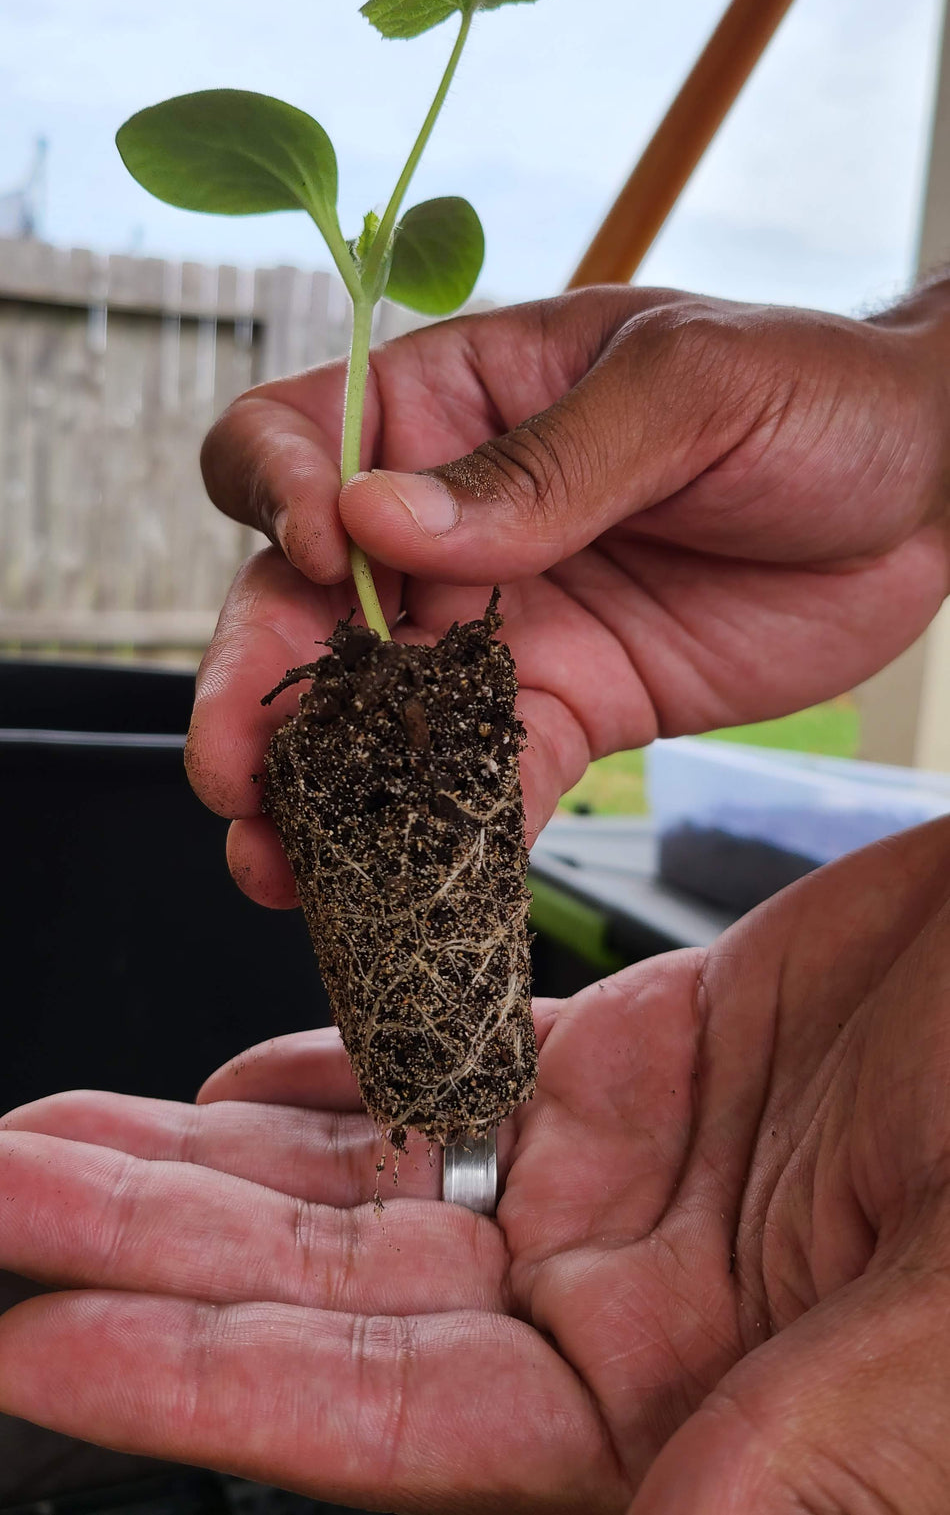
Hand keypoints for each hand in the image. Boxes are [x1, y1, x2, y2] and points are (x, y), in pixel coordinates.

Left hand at [4, 818, 949, 1509]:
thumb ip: (817, 1447)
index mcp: (690, 1414)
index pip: (388, 1424)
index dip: (209, 1386)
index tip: (49, 1340)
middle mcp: (630, 1317)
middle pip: (336, 1296)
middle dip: (154, 1247)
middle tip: (6, 1188)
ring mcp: (629, 1185)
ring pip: (368, 1182)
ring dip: (209, 1156)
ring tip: (56, 1129)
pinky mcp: (644, 1063)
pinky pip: (453, 1069)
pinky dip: (344, 1066)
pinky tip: (241, 1076)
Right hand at [185, 281, 949, 905]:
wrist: (932, 493)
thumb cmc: (814, 390)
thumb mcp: (685, 391)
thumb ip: (538, 468)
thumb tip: (375, 521)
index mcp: (454, 404)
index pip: (295, 438)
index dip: (279, 496)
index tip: (320, 549)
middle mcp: (450, 522)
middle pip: (300, 601)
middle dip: (254, 686)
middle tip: (234, 772)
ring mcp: (499, 623)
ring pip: (372, 713)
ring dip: (318, 793)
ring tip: (284, 867)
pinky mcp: (564, 709)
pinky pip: (484, 782)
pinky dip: (445, 838)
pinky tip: (414, 891)